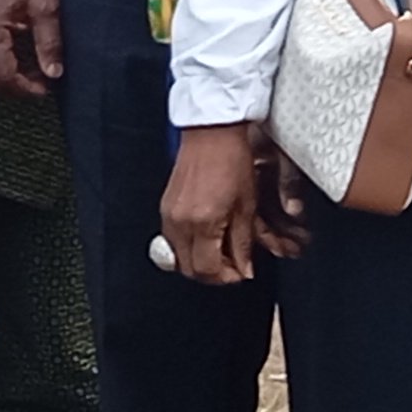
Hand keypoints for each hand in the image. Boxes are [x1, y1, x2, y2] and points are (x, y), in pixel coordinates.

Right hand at [0, 0, 64, 95]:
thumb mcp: (44, 7)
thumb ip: (49, 42)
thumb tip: (53, 72)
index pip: (4, 76)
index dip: (27, 88)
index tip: (47, 88)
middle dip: (18, 87)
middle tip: (43, 83)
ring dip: (13, 77)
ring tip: (38, 69)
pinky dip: (8, 65)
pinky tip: (27, 57)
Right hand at [158, 121, 306, 281]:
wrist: (211, 134)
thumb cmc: (231, 161)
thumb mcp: (247, 207)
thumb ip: (243, 243)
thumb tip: (244, 267)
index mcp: (203, 223)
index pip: (208, 269)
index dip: (226, 277)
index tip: (241, 273)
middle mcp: (180, 222)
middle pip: (189, 269)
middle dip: (212, 273)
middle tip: (232, 267)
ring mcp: (169, 215)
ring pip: (178, 257)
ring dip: (199, 261)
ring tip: (221, 253)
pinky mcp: (165, 207)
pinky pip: (172, 240)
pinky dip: (189, 246)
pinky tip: (207, 237)